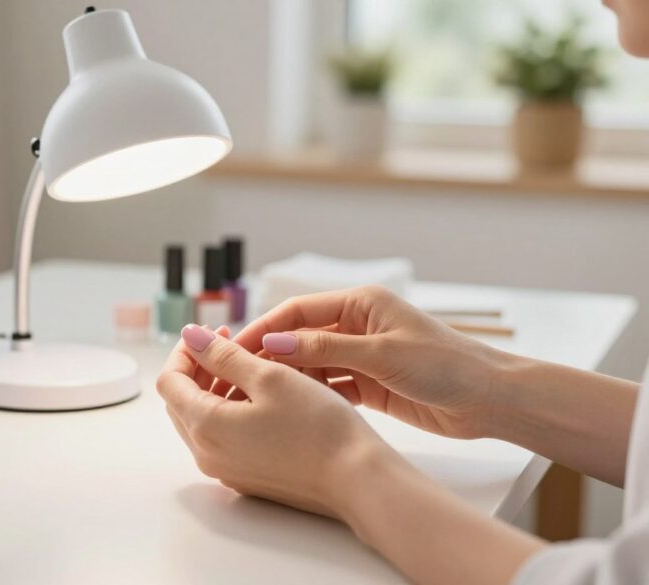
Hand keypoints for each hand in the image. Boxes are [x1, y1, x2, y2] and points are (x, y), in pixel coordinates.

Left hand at [156, 324, 392, 518]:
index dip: (184, 352)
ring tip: (250, 366)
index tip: (210, 333)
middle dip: (198, 368)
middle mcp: (206, 454)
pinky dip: (230, 411)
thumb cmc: (318, 426)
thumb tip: (190, 337)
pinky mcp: (245, 477)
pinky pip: (222, 438)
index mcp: (205, 426)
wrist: (356, 479)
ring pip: (201, 420)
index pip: (169, 382)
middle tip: (227, 344)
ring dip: (215, 388)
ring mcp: (225, 470)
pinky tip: (261, 397)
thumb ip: (223, 355)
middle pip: (180, 402)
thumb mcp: (269, 377)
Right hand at [231, 286, 509, 438]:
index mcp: (361, 303)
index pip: (298, 311)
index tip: (234, 349)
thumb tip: (274, 344)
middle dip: (270, 357)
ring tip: (259, 398)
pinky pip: (329, 386)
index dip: (264, 329)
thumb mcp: (381, 353)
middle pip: (299, 338)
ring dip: (289, 378)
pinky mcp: (369, 384)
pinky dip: (312, 395)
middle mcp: (357, 325)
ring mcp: (362, 355)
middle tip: (238, 378)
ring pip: (311, 364)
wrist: (491, 400)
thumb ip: (326, 349)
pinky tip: (294, 408)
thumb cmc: (447, 365)